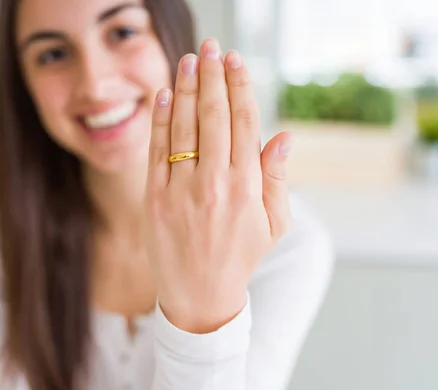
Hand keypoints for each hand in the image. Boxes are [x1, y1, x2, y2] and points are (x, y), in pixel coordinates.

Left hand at [145, 38, 292, 333]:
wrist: (200, 296)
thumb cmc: (242, 256)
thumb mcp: (274, 224)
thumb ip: (277, 178)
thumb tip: (282, 136)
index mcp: (247, 188)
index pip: (243, 124)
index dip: (240, 88)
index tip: (237, 61)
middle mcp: (214, 185)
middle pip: (213, 117)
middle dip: (213, 77)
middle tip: (213, 47)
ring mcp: (181, 191)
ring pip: (183, 128)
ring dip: (185, 89)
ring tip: (189, 59)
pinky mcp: (155, 200)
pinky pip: (157, 152)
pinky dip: (160, 120)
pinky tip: (164, 94)